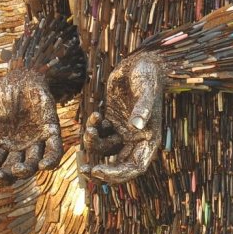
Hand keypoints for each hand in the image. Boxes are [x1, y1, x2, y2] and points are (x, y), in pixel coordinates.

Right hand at [0, 66, 63, 183]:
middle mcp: (20, 147)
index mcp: (4, 143)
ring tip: (18, 169)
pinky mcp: (51, 131)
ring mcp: (36, 141)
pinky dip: (51, 160)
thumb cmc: (4, 90)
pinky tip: (43, 165)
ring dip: (25, 171)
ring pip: (32, 164)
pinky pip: (54, 150)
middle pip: (11, 170)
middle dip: (4, 176)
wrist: (25, 75)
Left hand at [80, 51, 164, 184]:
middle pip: (119, 164)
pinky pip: (100, 133)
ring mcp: (123, 130)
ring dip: (94, 143)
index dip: (117, 173)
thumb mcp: (146, 90)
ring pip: (106, 149)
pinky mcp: (112, 119)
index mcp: (148, 137)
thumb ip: (142, 109)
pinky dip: (94, 128)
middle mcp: (136, 138)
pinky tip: (96, 114)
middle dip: (101, 169)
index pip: (135, 166)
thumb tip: (137, 126)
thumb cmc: (147, 75)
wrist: (141, 61)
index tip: (99, 170)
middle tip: (84, 169)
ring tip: (89, 129)